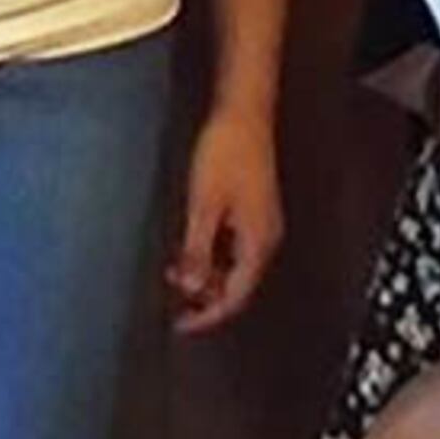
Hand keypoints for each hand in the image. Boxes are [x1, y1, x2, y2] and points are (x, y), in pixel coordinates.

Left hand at [168, 104, 282, 332]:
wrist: (244, 114)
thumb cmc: (226, 152)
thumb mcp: (203, 206)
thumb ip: (196, 250)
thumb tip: (189, 288)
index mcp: (257, 243)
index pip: (234, 296)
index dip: (206, 315)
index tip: (181, 324)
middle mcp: (264, 238)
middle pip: (237, 285)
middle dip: (204, 297)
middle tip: (174, 304)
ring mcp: (261, 224)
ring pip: (234, 266)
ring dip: (206, 275)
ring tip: (175, 274)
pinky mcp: (253, 210)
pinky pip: (233, 247)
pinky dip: (211, 255)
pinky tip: (191, 247)